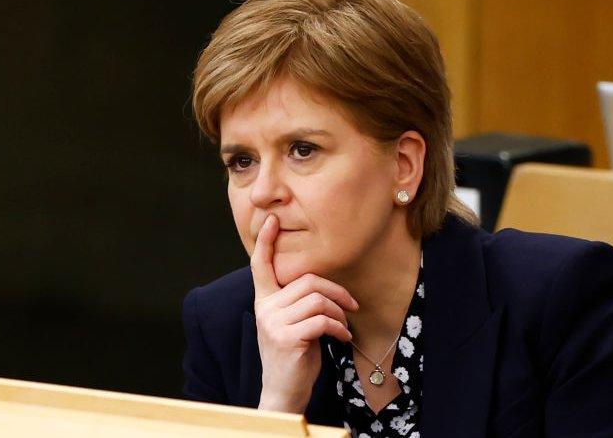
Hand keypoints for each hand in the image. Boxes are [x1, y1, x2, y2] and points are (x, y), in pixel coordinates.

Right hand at [251, 214, 358, 412]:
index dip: (266, 242)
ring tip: (343, 325)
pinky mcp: (287, 338)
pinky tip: (342, 337)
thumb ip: (296, 302)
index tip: (271, 220)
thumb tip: (322, 286)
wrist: (284, 391)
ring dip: (339, 312)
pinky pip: (322, 320)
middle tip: (351, 305)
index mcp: (264, 300)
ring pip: (317, 300)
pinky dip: (339, 327)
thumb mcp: (290, 323)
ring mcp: (274, 323)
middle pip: (308, 281)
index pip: (260, 266)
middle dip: (336, 292)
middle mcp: (265, 308)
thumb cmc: (294, 354)